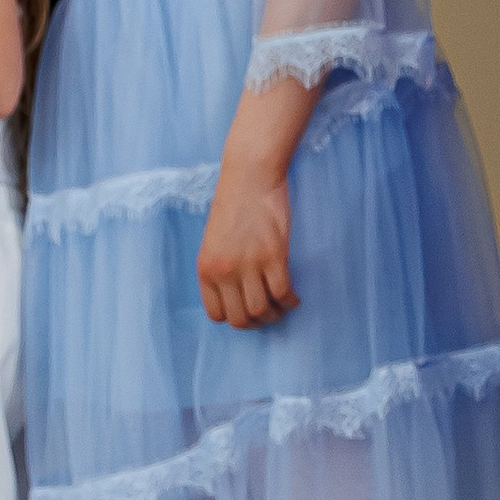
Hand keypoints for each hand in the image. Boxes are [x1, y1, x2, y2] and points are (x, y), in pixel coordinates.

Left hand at [197, 159, 295, 327]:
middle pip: (241, 319)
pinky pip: (282, 293)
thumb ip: (219, 268)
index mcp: (206, 269)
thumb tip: (234, 295)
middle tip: (269, 313)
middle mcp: (224, 271)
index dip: (235, 318)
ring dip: (275, 313)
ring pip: (262, 310)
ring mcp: (248, 265)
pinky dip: (290, 301)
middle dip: (258, 322)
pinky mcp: (273, 256)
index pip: (217, 314)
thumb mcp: (213, 242)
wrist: (249, 176)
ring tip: (282, 305)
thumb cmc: (233, 205)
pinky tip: (293, 296)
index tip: (248, 311)